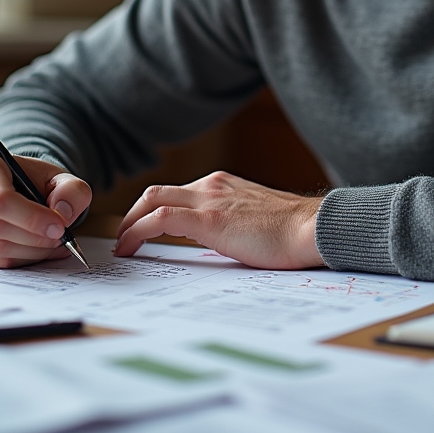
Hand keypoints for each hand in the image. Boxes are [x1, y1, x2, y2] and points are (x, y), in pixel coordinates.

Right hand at [0, 154, 91, 267]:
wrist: (24, 190)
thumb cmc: (39, 182)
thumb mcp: (63, 178)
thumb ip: (72, 191)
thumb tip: (62, 213)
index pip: (0, 200)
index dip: (31, 218)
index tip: (60, 227)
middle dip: (34, 238)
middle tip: (61, 237)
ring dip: (30, 252)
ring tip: (54, 243)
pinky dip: (20, 260)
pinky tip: (38, 250)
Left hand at [114, 171, 322, 268]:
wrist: (310, 229)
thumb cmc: (291, 232)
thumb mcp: (253, 220)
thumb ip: (231, 223)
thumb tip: (215, 242)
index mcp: (223, 185)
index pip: (176, 193)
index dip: (152, 211)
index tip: (142, 232)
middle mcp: (212, 185)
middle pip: (156, 191)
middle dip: (132, 215)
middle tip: (124, 239)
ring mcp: (209, 199)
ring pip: (153, 199)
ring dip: (130, 223)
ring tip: (123, 246)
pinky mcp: (209, 219)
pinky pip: (160, 218)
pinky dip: (138, 230)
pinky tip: (131, 248)